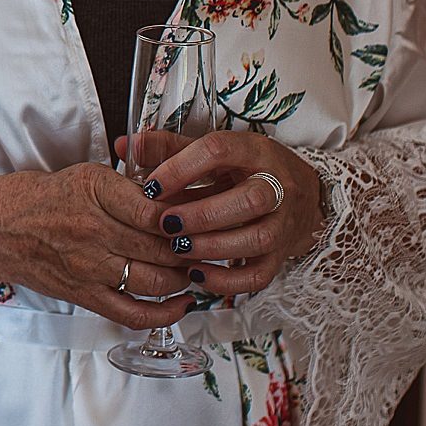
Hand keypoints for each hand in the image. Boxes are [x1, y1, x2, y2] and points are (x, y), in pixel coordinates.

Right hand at [0, 164, 196, 329]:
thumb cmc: (39, 198)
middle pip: (163, 246)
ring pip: (156, 280)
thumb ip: (129, 188)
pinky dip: (165, 312)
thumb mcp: (86, 175)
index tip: (204, 214)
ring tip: (197, 267)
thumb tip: (177, 199)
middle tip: (213, 243)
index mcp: (95, 190)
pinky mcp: (85, 295)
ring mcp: (90, 267)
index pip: (158, 209)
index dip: (188, 216)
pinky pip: (134, 312)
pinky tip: (183, 302)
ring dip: (184, 276)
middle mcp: (94, 230)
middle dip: (193, 247)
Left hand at [140, 130, 324, 296]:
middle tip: (165, 223)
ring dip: (212, 247)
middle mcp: (276, 185)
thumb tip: (125, 146)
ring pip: (256, 238)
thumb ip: (168, 148)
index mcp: (253, 150)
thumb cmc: (247, 169)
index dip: (180, 168)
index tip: (150, 186)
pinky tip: (196, 274)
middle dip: (201, 215)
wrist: (301, 195)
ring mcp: (283, 222)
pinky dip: (226, 280)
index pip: (218, 151)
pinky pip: (259, 274)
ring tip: (178, 249)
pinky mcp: (281, 254)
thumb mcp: (212, 150)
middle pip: (248, 200)